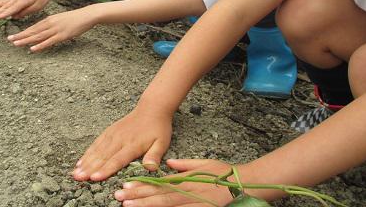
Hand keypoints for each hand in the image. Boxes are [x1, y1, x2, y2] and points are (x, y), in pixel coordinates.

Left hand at [7, 7, 96, 51]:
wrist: (86, 15)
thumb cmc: (74, 18)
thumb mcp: (59, 19)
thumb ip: (50, 25)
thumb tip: (43, 31)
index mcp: (48, 20)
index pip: (33, 27)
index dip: (22, 32)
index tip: (13, 36)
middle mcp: (50, 24)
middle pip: (33, 31)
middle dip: (21, 36)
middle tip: (10, 40)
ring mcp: (55, 30)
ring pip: (38, 36)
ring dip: (26, 40)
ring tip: (16, 44)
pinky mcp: (62, 36)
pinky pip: (49, 42)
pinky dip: (40, 45)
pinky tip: (33, 49)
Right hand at [73, 106, 172, 181]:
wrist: (152, 108)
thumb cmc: (158, 128)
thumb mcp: (162, 142)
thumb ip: (154, 156)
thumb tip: (150, 168)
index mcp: (133, 145)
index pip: (117, 160)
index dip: (105, 169)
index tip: (94, 177)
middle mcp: (120, 140)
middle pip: (103, 156)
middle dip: (89, 169)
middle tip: (78, 178)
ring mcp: (113, 134)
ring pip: (97, 150)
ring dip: (85, 162)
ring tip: (75, 173)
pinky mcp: (109, 131)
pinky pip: (96, 143)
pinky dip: (87, 153)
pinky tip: (80, 162)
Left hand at [115, 159, 232, 206]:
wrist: (246, 185)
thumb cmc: (226, 174)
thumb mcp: (205, 164)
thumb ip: (185, 165)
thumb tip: (169, 163)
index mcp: (187, 179)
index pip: (160, 183)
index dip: (142, 185)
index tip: (126, 185)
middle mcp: (188, 191)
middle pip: (159, 195)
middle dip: (138, 196)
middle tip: (119, 196)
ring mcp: (194, 203)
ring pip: (166, 205)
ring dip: (146, 205)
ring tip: (128, 206)